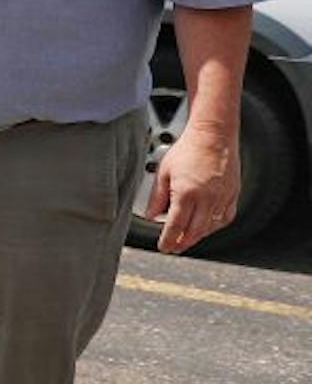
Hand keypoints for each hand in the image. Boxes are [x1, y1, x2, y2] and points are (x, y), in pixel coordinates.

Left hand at [147, 125, 240, 253]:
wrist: (213, 135)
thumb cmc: (187, 150)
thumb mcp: (163, 172)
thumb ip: (157, 197)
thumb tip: (151, 216)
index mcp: (186, 194)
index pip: (175, 226)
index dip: (168, 240)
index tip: (163, 248)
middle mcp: (206, 199)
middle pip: (194, 232)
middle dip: (183, 243)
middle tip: (174, 248)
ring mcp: (222, 198)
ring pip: (210, 227)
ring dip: (198, 236)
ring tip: (187, 239)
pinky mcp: (233, 194)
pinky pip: (225, 218)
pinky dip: (214, 226)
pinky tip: (206, 226)